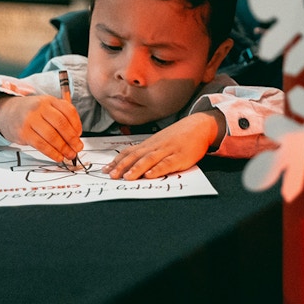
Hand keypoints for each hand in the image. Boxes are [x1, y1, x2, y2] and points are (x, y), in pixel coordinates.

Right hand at [0, 95, 82, 161]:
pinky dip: (52, 153)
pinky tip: (58, 157)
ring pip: (52, 136)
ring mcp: (30, 120)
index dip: (77, 125)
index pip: (68, 111)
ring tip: (69, 154)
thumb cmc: (31, 113)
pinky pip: (41, 145)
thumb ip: (62, 116)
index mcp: (49, 100)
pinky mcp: (23, 133)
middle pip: (61, 124)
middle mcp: (40, 108)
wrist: (7, 113)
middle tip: (78, 148)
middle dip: (72, 139)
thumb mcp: (46, 107)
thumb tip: (76, 136)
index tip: (79, 135)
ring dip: (64, 148)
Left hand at [102, 111, 224, 179]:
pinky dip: (157, 169)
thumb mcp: (159, 142)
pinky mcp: (179, 157)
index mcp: (149, 145)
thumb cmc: (177, 137)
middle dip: (122, 166)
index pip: (129, 153)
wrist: (198, 126)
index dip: (116, 161)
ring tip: (127, 178)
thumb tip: (129, 163)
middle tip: (111, 176)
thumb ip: (146, 152)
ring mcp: (167, 151)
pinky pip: (167, 164)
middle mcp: (155, 147)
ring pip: (149, 160)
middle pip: (136, 157)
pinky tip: (150, 175)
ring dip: (137, 169)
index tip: (105, 170)